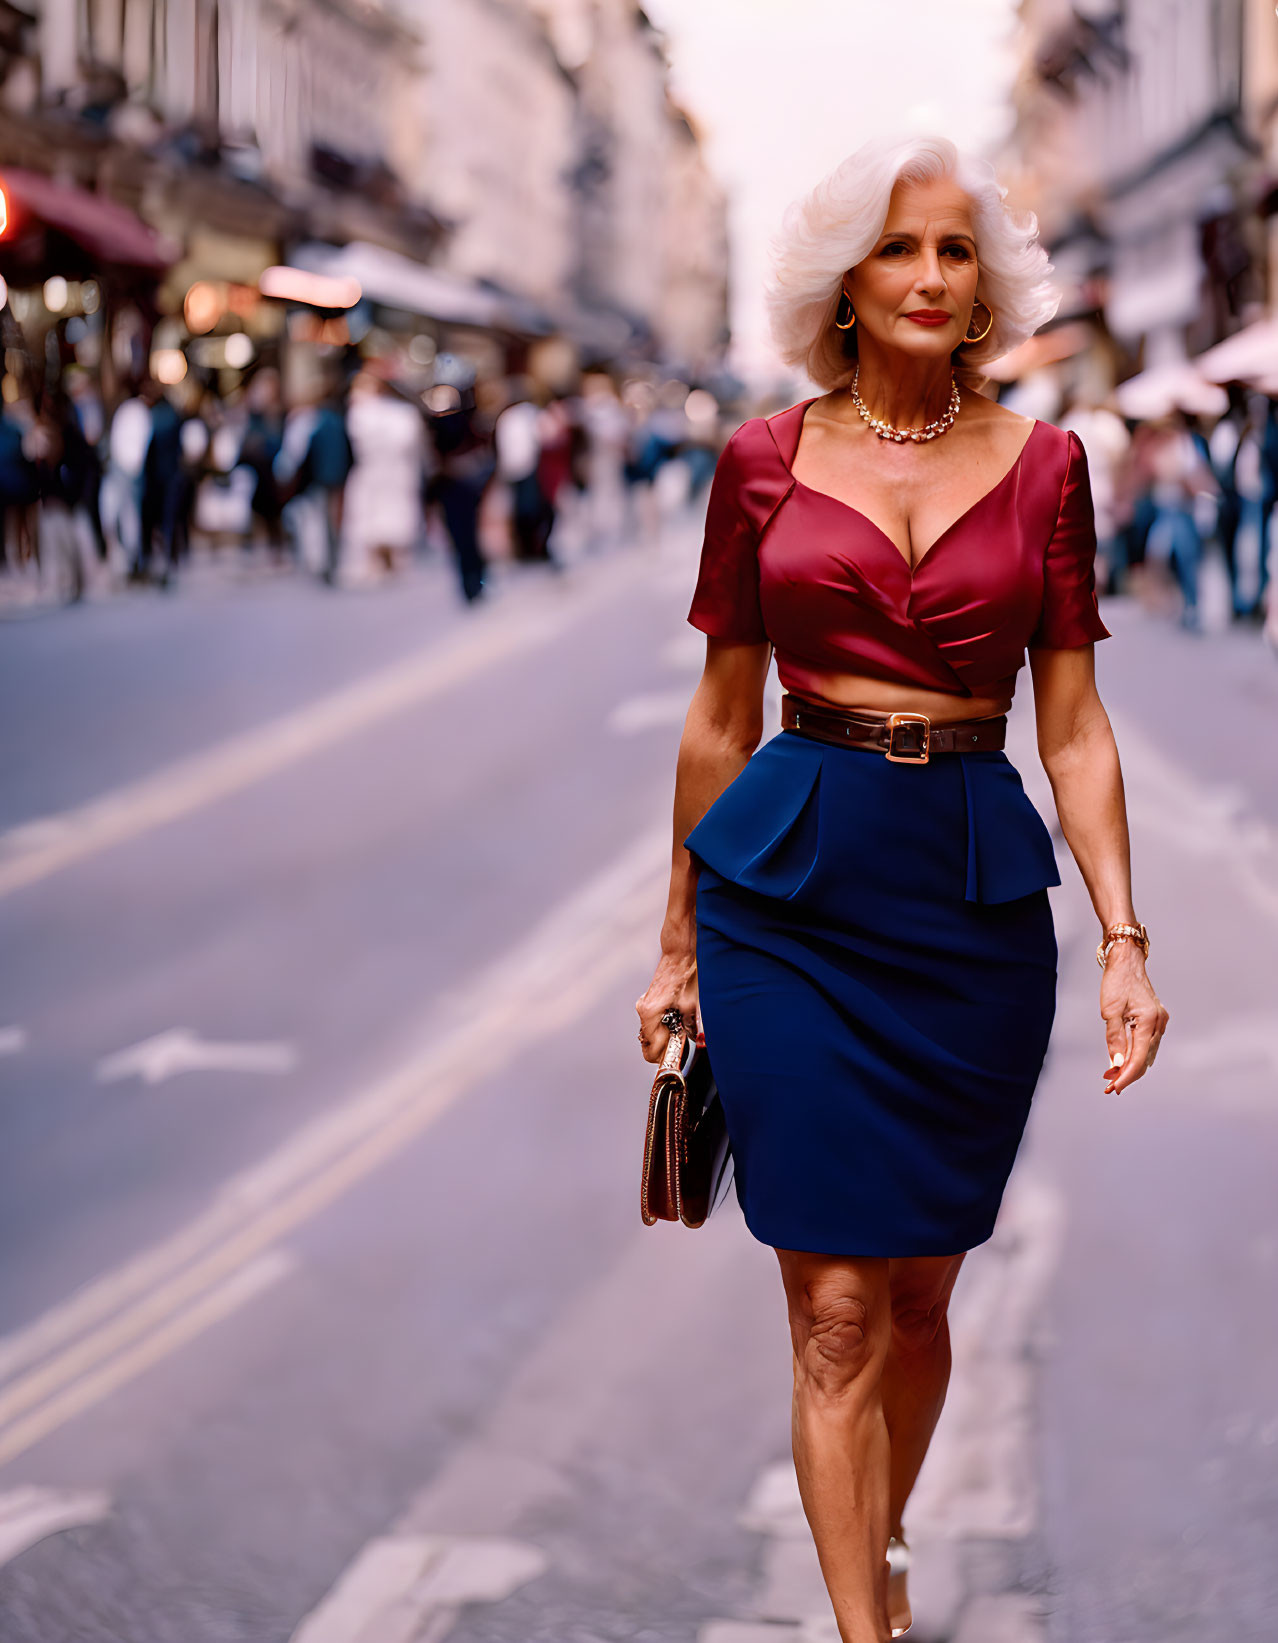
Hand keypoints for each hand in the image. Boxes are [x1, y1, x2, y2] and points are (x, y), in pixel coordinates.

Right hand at [635, 947, 699, 1064]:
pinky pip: (656, 1022)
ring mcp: (646, 1005)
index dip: (665, 1056)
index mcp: (650, 1013)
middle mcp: (644, 1010)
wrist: (681, 952)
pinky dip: (666, 1026)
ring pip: (653, 1033)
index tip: (678, 1056)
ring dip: (668, 1036)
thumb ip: (690, 1026)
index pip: (650, 1049)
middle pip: (650, 1043)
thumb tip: (692, 1039)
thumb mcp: (693, 1003)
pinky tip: (680, 1019)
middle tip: (684, 1043)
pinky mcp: (652, 1001)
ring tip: (684, 1029)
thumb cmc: (685, 971)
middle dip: (666, 1047)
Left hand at [1099, 941, 1168, 1094]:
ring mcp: (1160, 1022)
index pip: (1138, 1058)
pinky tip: (1122, 1061)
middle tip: (1109, 1087)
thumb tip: (1116, 1064)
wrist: (1127, 961)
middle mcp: (1159, 1024)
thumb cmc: (1117, 982)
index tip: (1113, 1088)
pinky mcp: (1155, 1019)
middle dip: (1127, 1074)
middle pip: (1145, 1059)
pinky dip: (1135, 1054)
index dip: (1126, 1076)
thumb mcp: (1110, 1011)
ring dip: (1131, 1066)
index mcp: (1150, 1021)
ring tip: (1112, 1078)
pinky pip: (1147, 1043)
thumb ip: (1114, 1039)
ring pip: (1147, 1053)